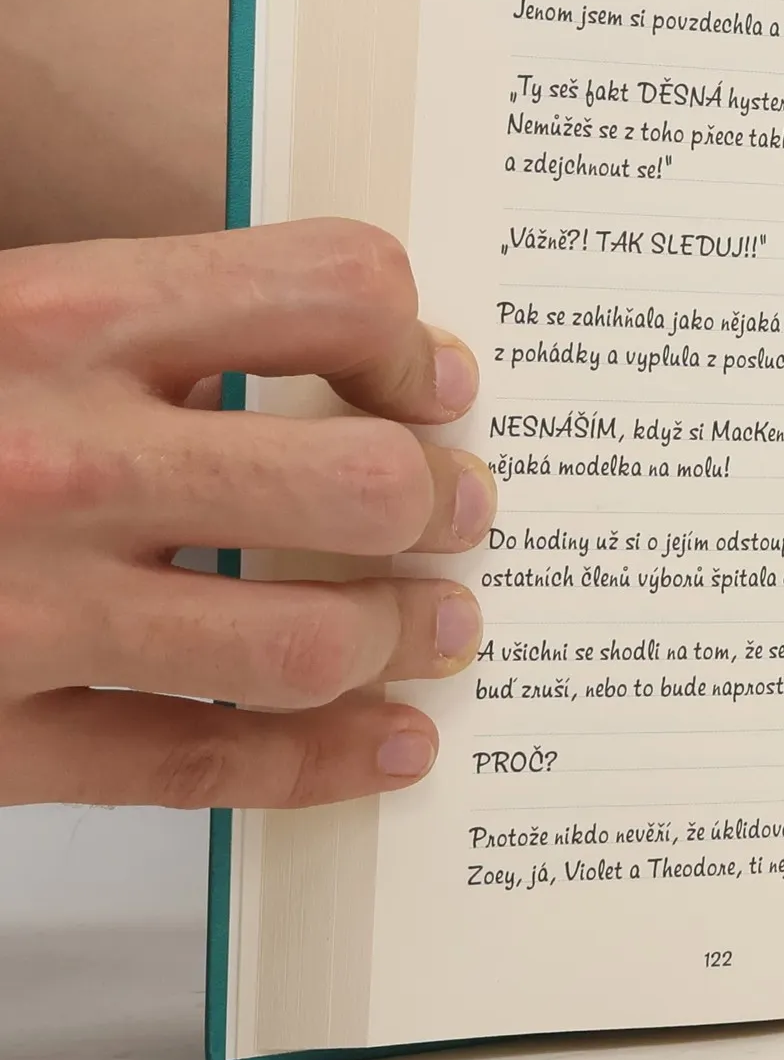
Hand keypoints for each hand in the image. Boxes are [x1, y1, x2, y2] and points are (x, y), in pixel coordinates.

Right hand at [0, 218, 495, 808]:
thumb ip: (138, 322)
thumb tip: (328, 352)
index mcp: (53, 313)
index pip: (330, 292)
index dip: (409, 341)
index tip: (434, 382)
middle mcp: (53, 457)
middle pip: (357, 482)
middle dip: (440, 504)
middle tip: (464, 513)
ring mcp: (23, 614)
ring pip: (306, 640)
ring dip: (405, 635)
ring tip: (443, 625)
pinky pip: (205, 767)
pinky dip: (322, 764)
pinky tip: (389, 747)